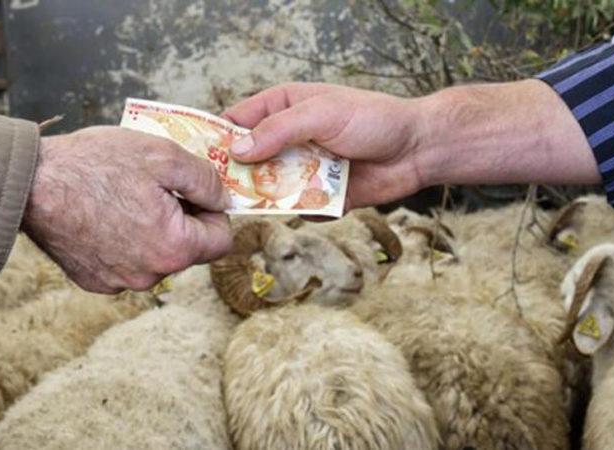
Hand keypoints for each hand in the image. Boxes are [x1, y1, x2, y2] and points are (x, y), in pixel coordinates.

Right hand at [22, 126, 232, 293]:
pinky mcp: (94, 281)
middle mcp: (149, 276)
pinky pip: (125, 262)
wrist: (28, 184)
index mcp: (173, 248)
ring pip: (156, 257)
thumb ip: (205, 180)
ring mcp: (119, 282)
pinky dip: (123, 242)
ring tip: (125, 197)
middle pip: (188, 250)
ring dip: (152, 231)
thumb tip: (225, 198)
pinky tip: (104, 215)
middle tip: (157, 187)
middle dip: (182, 220)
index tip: (195, 192)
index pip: (221, 240)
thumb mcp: (163, 155)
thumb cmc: (94, 165)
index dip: (215, 212)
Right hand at [225, 81, 598, 208]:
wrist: (416, 150)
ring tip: (250, 207)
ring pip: (267, 188)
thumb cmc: (372, 119)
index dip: (216, 138)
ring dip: (261, 197)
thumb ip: (279, 130)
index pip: (237, 121)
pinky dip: (294, 211)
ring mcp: (300, 169)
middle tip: (217, 193)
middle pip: (246, 160)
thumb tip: (239, 149)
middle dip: (233, 175)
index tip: (197, 159)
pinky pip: (294, 208)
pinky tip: (301, 210)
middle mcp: (286, 140)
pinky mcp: (317, 196)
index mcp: (281, 109)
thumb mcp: (321, 114)